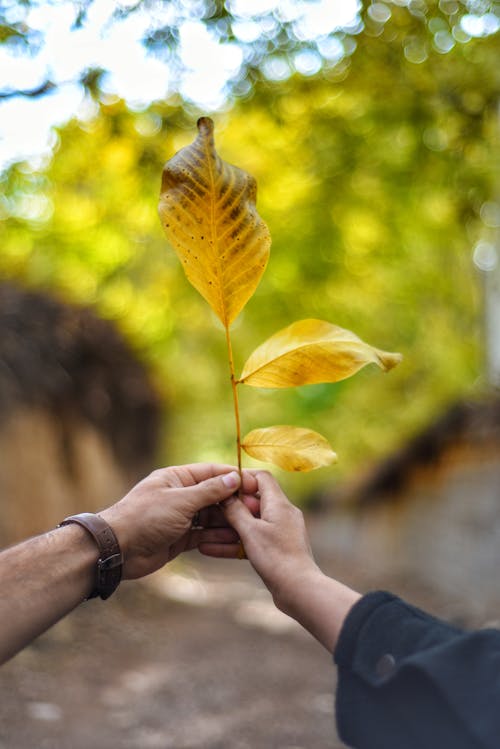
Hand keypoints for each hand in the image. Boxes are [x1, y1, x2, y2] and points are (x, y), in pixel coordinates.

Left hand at [100, 464, 257, 579]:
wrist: (118, 550)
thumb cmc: (145, 517)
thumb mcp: (181, 501)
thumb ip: (209, 491)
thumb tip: (233, 478)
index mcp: (177, 478)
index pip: (211, 473)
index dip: (233, 477)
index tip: (254, 484)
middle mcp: (180, 495)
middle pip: (213, 496)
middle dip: (234, 503)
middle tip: (255, 511)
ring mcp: (180, 517)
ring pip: (210, 517)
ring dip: (227, 522)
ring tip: (248, 528)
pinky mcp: (179, 537)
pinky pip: (203, 534)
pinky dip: (216, 537)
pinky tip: (232, 540)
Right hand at [218, 471, 360, 650]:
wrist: (299, 590)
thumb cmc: (276, 557)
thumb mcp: (251, 531)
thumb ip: (236, 511)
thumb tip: (225, 494)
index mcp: (279, 503)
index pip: (261, 477)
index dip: (242, 478)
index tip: (222, 486)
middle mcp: (283, 513)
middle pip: (254, 500)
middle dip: (231, 505)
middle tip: (208, 509)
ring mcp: (281, 531)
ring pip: (251, 522)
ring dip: (229, 526)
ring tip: (205, 531)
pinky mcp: (277, 548)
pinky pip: (254, 539)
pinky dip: (236, 543)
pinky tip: (212, 550)